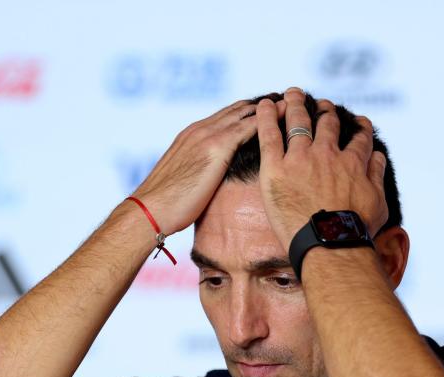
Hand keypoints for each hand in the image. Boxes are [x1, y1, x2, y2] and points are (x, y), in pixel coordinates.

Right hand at [131, 98, 285, 234]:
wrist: (150, 209)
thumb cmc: (164, 205)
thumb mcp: (184, 180)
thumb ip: (199, 172)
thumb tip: (208, 183)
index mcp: (191, 135)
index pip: (225, 116)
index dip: (247, 112)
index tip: (266, 109)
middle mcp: (200, 129)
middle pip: (238, 109)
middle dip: (262, 105)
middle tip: (286, 100)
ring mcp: (208, 135)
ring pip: (246, 112)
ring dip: (270, 107)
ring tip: (292, 102)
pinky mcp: (216, 147)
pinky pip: (248, 126)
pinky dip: (267, 119)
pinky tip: (284, 117)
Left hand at [255, 88, 387, 248]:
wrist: (329, 243)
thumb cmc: (355, 231)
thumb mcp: (378, 202)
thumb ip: (377, 175)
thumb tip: (378, 155)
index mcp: (353, 163)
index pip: (358, 139)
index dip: (358, 127)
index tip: (357, 121)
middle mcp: (328, 155)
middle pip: (326, 125)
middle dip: (324, 111)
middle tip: (321, 103)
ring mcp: (300, 159)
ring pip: (298, 123)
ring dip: (296, 104)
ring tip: (293, 94)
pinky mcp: (276, 168)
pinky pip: (269, 135)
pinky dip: (267, 116)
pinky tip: (265, 104)